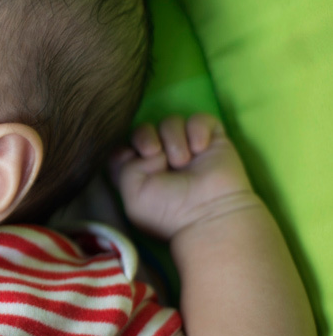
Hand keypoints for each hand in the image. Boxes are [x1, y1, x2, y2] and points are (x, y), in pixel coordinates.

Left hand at [110, 113, 257, 240]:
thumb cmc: (167, 211)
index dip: (125, 150)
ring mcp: (187, 149)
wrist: (209, 215)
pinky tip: (200, 148)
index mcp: (140, 173)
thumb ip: (124, 166)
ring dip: (173, 139)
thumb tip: (150, 148)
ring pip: (170, 122)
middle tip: (155, 154)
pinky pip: (199, 119)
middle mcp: (162, 159)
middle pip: (143, 129)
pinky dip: (197, 129)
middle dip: (145, 137)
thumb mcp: (132, 194)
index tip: (132, 160)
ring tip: (182, 162)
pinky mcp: (212, 141)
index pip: (123, 147)